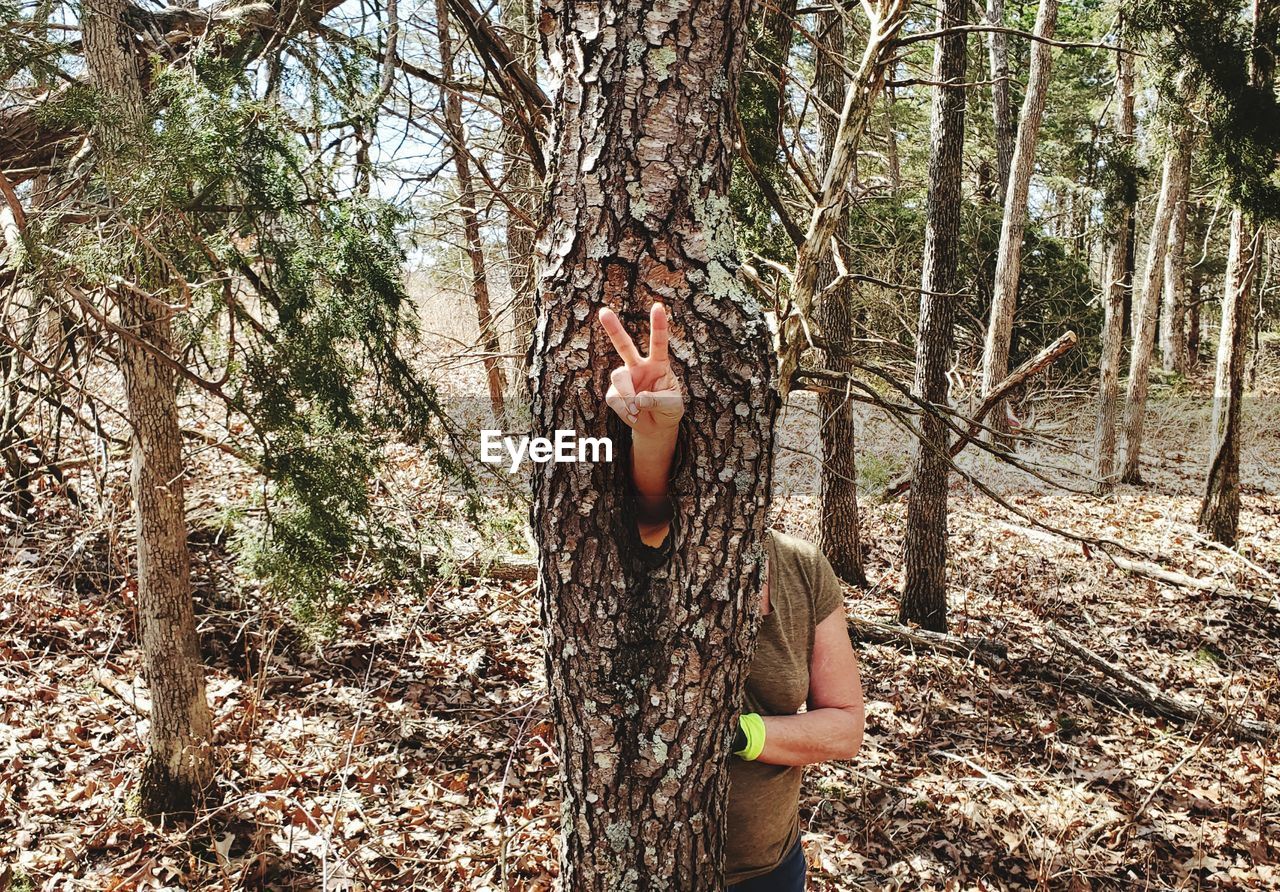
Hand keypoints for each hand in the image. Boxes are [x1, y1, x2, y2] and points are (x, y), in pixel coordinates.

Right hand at [599, 302, 683, 438]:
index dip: (658, 325)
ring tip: (637, 409)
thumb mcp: (672, 406)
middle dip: (613, 328)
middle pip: (624, 345)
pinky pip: (614, 398)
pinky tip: (634, 414)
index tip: (658, 306)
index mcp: (658, 364)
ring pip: (618, 376)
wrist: (656, 426)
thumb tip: (637, 398)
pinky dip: (624, 409)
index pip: (658, 342)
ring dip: (627, 394)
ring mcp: (625, 379)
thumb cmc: (669, 410)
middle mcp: (639, 366)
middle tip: (603, 311)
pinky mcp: (614, 393)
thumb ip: (658, 400)